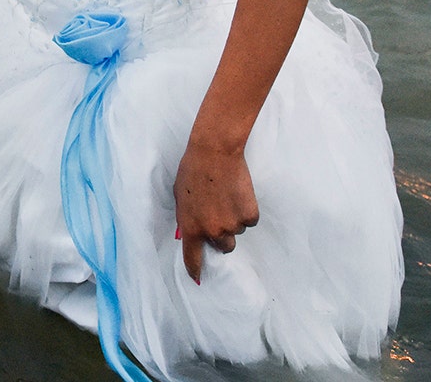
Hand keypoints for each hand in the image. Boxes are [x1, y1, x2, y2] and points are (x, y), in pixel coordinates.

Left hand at [172, 142, 259, 282]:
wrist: (214, 152)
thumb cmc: (192, 170)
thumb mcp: (180, 197)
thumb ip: (186, 217)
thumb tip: (190, 231)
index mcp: (191, 228)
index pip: (193, 258)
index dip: (196, 270)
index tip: (198, 278)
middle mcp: (212, 232)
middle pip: (223, 248)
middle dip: (222, 236)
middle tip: (220, 215)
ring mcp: (232, 225)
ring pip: (238, 231)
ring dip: (234, 219)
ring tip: (227, 197)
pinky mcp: (249, 215)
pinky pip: (250, 220)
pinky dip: (247, 210)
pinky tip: (238, 193)